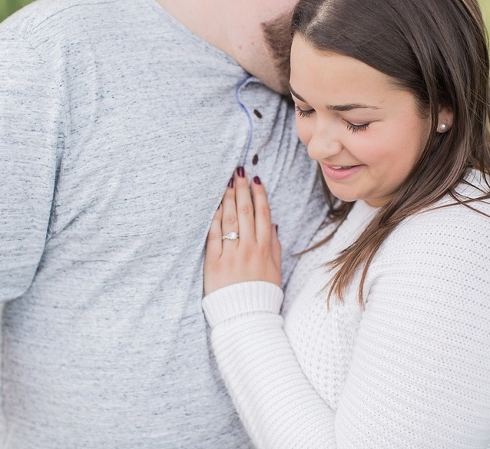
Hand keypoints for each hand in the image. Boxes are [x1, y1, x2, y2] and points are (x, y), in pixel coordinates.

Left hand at [204, 167, 280, 295]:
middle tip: (239, 172)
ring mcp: (232, 254)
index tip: (256, 180)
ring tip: (226, 183)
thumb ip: (274, 246)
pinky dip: (215, 219)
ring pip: (230, 220)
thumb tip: (273, 224)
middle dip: (242, 190)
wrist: (245, 317)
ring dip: (228, 199)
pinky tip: (215, 206)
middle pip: (246, 212)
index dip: (260, 195)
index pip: (263, 215)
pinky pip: (214, 235)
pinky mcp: (215, 262)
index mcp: (265, 249)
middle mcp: (249, 248)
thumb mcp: (275, 270)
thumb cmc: (261, 295)